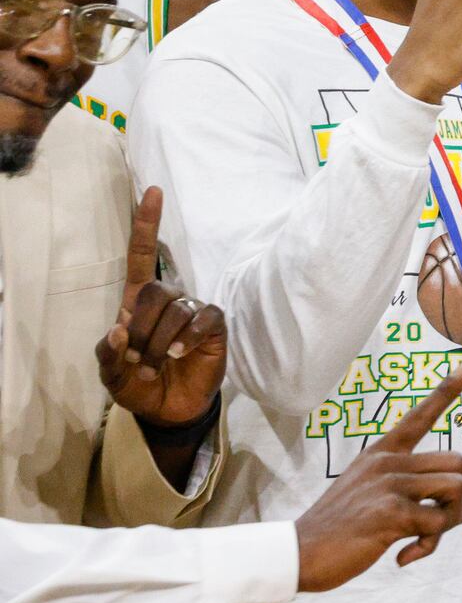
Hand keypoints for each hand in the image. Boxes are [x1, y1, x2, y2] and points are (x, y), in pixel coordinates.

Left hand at [97, 186, 226, 428]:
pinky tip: (179, 352)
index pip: (142, 257)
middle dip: (142, 327)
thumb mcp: (111, 376)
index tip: (153, 192)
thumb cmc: (138, 385)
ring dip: (160, 342)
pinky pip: (203, 317)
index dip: (147, 226)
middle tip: (138, 359)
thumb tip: (118, 329)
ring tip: (157, 365)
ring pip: (177, 307)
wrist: (170, 410)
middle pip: (155, 289)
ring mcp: (192, 312)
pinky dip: (188, 336)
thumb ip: (108, 355)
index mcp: (138, 305)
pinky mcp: (213, 326)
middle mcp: (168, 301)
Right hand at [292, 364, 461, 589]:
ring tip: (420, 539)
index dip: (446, 391)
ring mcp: (389, 485)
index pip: (418, 416)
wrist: (297, 555)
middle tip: (433, 522)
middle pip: (457, 462)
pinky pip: (438, 523)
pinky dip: (429, 543)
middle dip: (456, 496)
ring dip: (448, 520)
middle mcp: (387, 462)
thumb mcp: (373, 501)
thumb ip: (415, 499)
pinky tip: (403, 556)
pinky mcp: (390, 513)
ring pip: (456, 488)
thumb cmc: (337, 531)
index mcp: (380, 454)